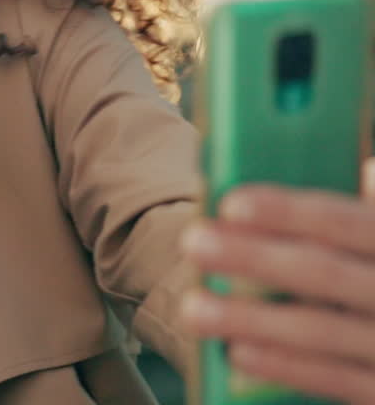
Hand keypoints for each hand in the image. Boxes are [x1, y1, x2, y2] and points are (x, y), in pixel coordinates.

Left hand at [180, 160, 374, 402]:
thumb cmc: (370, 273)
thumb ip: (358, 214)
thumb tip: (345, 169)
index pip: (346, 222)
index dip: (290, 212)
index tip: (230, 204)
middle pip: (324, 272)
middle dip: (254, 257)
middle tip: (193, 242)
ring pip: (320, 329)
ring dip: (251, 318)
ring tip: (194, 308)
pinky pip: (333, 380)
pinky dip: (284, 366)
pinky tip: (238, 352)